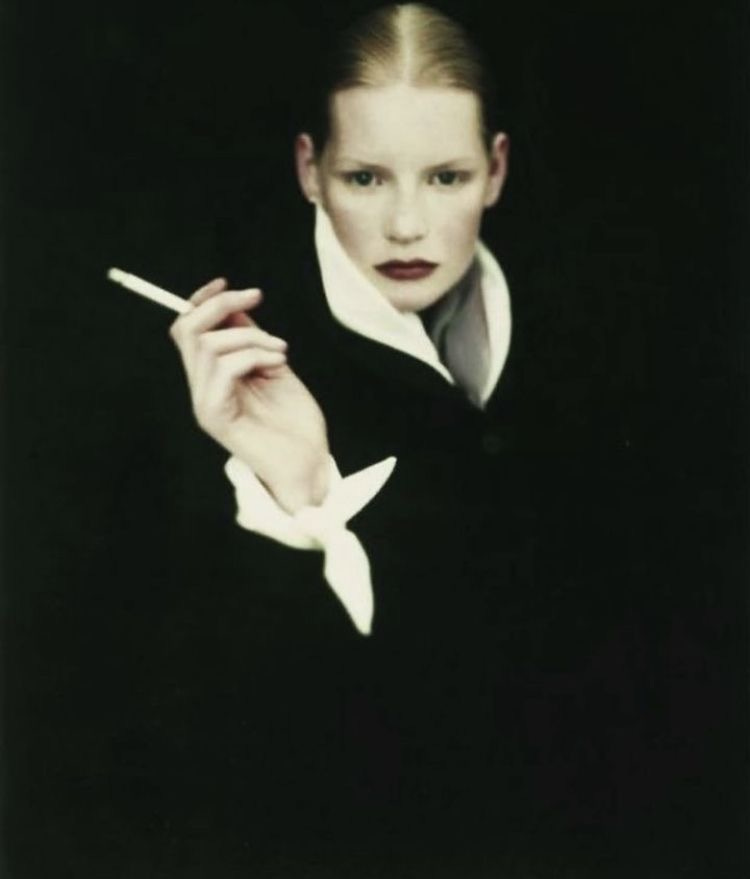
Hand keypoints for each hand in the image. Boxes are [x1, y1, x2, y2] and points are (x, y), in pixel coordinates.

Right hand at [169, 277, 329, 512]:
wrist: (309, 465)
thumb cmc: (295, 422)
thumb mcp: (274, 367)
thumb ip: (251, 340)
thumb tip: (236, 306)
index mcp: (211, 377)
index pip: (186, 329)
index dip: (203, 300)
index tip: (231, 285)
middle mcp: (201, 389)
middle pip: (188, 329)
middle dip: (222, 305)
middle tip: (256, 300)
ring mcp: (205, 403)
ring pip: (209, 344)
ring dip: (251, 336)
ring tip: (280, 351)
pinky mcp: (216, 417)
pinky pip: (224, 368)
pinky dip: (254, 354)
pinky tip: (278, 363)